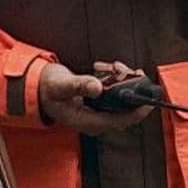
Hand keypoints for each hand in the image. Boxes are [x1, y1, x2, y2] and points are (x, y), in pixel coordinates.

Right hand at [38, 62, 153, 134]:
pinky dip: (115, 78)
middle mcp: (96, 119)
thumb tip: (97, 87)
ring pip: (122, 98)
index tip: (149, 100)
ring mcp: (98, 111)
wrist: (38, 86)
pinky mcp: (99, 102)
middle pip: (125, 109)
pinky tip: (106, 68)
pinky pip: (115, 92)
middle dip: (131, 87)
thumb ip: (79, 85)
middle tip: (129, 71)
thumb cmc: (47, 89)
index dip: (138, 111)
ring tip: (113, 66)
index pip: (121, 121)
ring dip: (122, 79)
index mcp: (88, 122)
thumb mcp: (61, 85)